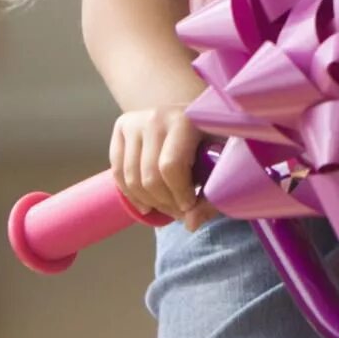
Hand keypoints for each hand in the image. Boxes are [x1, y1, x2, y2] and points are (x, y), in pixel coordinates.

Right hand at [110, 105, 219, 230]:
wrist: (191, 113)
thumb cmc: (211, 138)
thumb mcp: (221, 161)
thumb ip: (211, 195)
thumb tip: (191, 224)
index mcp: (185, 120)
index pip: (171, 166)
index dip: (179, 193)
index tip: (190, 206)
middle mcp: (156, 117)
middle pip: (149, 176)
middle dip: (165, 203)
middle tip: (179, 212)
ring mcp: (135, 121)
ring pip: (131, 177)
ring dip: (148, 202)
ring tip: (166, 207)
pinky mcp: (121, 127)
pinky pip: (117, 171)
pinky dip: (130, 194)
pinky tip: (147, 202)